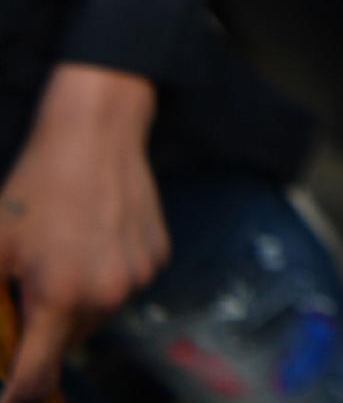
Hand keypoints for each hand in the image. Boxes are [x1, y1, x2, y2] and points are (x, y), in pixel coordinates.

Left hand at [0, 65, 166, 402]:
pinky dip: (106, 277)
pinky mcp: (158, 258)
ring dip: (76, 304)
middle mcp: (106, 295)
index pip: (35, 379)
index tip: (7, 394)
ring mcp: (138, 277)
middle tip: (28, 288)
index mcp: (59, 297)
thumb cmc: (36, 188)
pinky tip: (94, 240)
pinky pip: (125, 287)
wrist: (96, 135)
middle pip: (66, 345)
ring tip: (65, 255)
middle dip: (42, 332)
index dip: (17, 394)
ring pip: (96, 316)